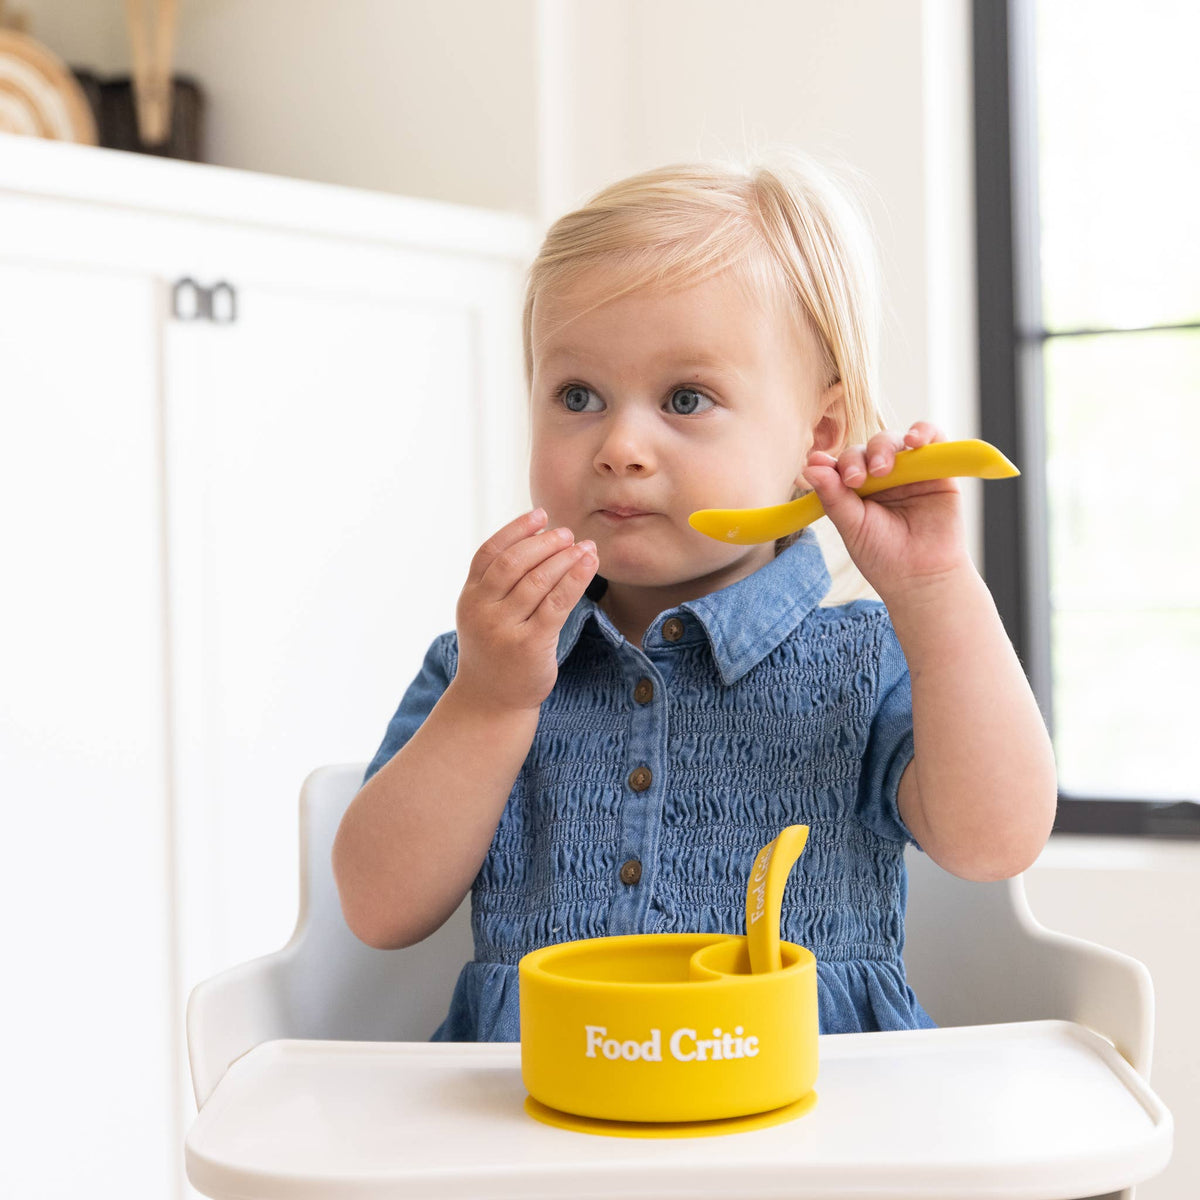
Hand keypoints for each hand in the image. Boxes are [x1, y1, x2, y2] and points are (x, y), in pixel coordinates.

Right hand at [451, 508, 598, 713]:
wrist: (490, 702)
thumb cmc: (494, 651)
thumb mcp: (484, 614)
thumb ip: (498, 583)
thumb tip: (536, 538)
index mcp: (469, 597)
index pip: (490, 553)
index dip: (516, 529)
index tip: (541, 514)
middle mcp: (482, 610)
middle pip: (514, 563)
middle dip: (544, 542)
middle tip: (567, 532)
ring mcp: (504, 628)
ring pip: (538, 580)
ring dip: (565, 557)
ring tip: (585, 547)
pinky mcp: (530, 645)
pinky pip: (557, 603)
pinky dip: (575, 579)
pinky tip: (589, 564)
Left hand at [800, 422, 972, 600]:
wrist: (921, 577)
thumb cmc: (883, 556)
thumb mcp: (852, 526)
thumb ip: (833, 496)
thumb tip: (809, 467)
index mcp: (856, 488)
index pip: (841, 463)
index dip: (833, 463)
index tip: (822, 467)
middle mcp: (881, 475)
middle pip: (866, 449)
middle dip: (858, 458)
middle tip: (856, 479)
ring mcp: (909, 470)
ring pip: (893, 440)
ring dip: (884, 447)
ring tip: (883, 467)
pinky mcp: (937, 468)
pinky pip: (932, 438)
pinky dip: (923, 431)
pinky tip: (914, 440)